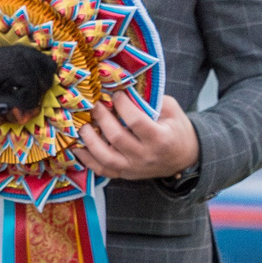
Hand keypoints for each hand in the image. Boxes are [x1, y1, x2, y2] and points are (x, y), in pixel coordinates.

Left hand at [77, 91, 199, 180]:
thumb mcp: (172, 110)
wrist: (184, 158)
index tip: (116, 94)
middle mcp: (145, 156)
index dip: (122, 105)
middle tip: (95, 105)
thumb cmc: (176, 130)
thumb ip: (150, 101)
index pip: (136, 121)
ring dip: (90, 141)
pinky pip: (102, 170)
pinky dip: (86, 160)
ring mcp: (134, 168)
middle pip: (116, 138)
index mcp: (160, 138)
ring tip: (83, 126)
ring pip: (105, 158)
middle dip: (102, 118)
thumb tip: (124, 88)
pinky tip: (77, 148)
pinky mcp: (125, 174)